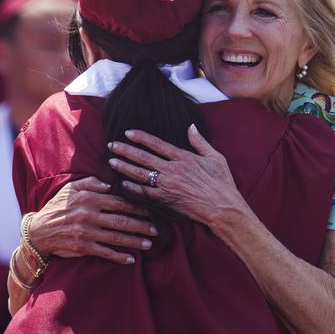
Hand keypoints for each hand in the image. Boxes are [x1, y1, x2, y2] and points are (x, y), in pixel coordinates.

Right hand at [28, 177, 157, 264]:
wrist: (39, 231)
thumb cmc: (58, 207)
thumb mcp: (71, 188)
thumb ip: (91, 183)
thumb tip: (111, 184)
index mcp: (89, 199)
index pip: (119, 202)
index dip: (137, 206)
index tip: (151, 210)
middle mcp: (89, 215)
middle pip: (122, 220)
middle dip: (142, 225)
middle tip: (157, 229)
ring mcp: (86, 232)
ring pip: (117, 237)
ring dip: (135, 241)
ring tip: (149, 244)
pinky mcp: (83, 247)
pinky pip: (105, 253)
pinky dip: (119, 257)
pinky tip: (131, 259)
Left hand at [107, 125, 248, 225]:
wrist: (223, 207)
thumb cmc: (222, 183)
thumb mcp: (216, 157)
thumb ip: (200, 142)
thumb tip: (191, 126)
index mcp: (184, 157)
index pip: (157, 144)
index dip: (140, 137)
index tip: (127, 132)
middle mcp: (173, 170)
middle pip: (144, 157)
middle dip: (126, 150)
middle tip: (112, 145)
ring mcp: (168, 185)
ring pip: (141, 174)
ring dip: (125, 167)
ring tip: (111, 161)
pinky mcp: (167, 200)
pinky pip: (146, 193)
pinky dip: (133, 188)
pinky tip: (122, 184)